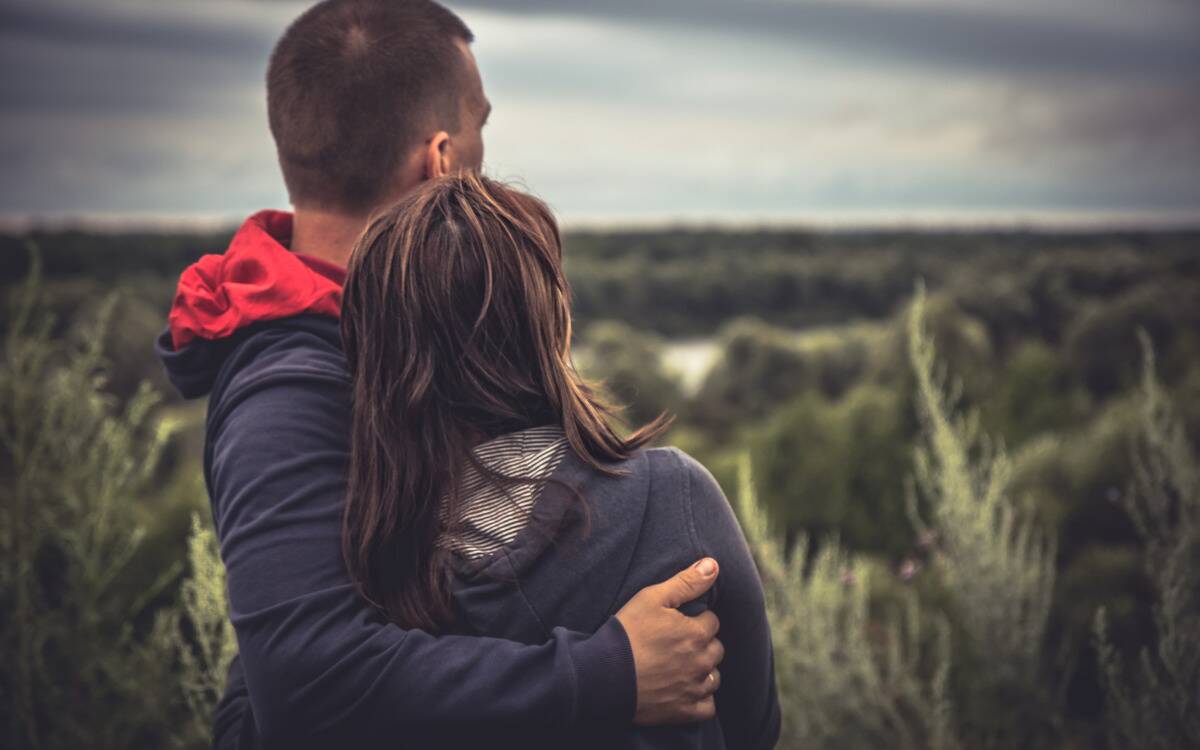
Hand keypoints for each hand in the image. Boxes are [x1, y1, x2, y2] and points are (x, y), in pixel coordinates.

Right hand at [615, 557, 723, 724]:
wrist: (603, 675)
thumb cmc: (626, 633)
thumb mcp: (652, 598)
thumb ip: (686, 582)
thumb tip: (714, 564)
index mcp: (695, 633)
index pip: (712, 621)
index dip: (696, 618)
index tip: (679, 621)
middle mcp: (700, 662)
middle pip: (717, 648)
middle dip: (703, 643)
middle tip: (679, 642)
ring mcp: (693, 689)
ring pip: (714, 677)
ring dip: (704, 670)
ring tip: (683, 665)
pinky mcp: (683, 712)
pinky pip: (708, 708)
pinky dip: (702, 699)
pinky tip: (688, 690)